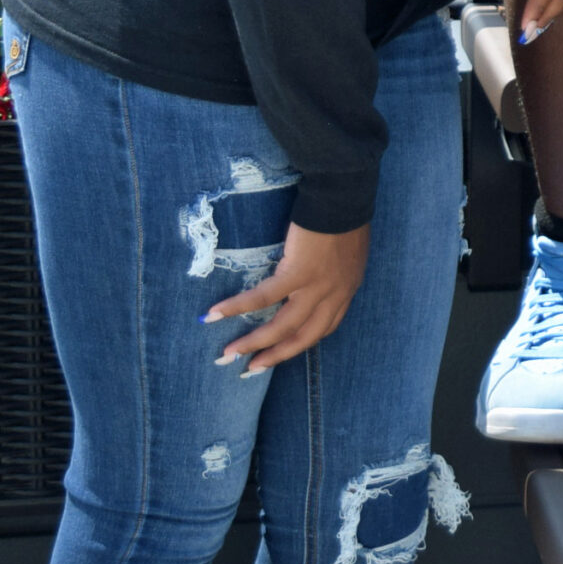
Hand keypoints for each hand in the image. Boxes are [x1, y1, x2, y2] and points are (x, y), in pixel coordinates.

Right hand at [204, 221, 369, 373]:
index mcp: (346, 289)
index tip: (280, 353)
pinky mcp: (299, 272)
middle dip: (275, 356)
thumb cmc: (343, 215)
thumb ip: (332, 270)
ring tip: (228, 353)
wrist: (343, 194)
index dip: (301, 343)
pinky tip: (215, 314)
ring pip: (283, 326)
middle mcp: (335, 293)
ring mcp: (318, 286)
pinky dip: (238, 307)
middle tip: (249, 369)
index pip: (324, 327)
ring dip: (253, 343)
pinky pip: (264, 297)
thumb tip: (312, 276)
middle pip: (304, 337)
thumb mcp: (346, 253)